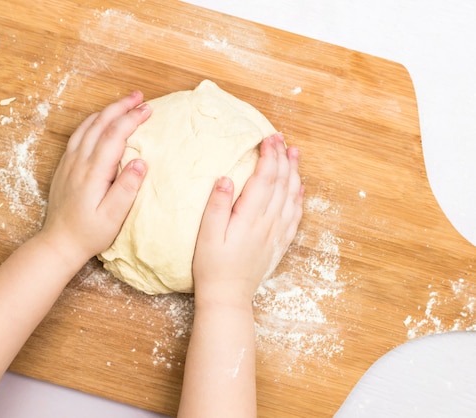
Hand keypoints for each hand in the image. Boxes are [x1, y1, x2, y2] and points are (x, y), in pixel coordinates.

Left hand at [39, 91, 151, 263]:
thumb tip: (141, 162)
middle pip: (100, 124)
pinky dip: (93, 121)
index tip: (148, 109)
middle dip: (121, 107)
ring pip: (88, 126)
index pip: (114, 136)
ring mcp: (69, 163)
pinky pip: (78, 135)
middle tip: (140, 97)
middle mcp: (79, 162)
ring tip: (124, 103)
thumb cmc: (89, 233)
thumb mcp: (113, 217)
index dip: (132, 119)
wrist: (58, 243)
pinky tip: (100, 120)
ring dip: (106, 111)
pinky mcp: (65, 167)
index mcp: (93, 172)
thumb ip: (126, 189)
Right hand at [192, 132, 303, 307]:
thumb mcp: (206, 236)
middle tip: (281, 138)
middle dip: (282, 158)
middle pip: (281, 183)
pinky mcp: (279, 243)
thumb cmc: (212, 266)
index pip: (264, 179)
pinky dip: (300, 198)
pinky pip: (295, 216)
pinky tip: (300, 188)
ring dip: (294, 173)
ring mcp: (276, 233)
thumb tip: (226, 178)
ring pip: (291, 197)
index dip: (269, 156)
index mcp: (249, 217)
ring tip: (294, 154)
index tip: (268, 138)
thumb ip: (217, 206)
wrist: (228, 296)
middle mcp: (268, 223)